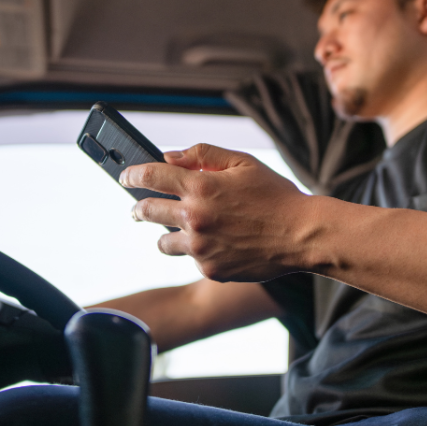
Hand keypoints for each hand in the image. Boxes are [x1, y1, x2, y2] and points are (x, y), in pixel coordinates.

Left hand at [119, 144, 312, 281]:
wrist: (302, 235)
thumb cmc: (275, 195)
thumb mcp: (243, 162)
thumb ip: (203, 155)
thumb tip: (170, 158)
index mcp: (200, 186)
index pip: (149, 176)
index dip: (131, 175)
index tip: (124, 177)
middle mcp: (195, 218)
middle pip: (147, 211)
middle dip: (139, 208)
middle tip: (138, 209)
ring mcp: (201, 247)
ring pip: (163, 242)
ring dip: (165, 233)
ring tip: (177, 230)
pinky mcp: (210, 269)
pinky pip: (191, 259)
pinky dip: (197, 251)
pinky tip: (217, 244)